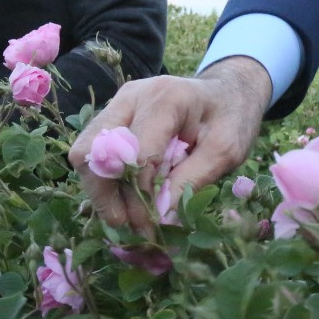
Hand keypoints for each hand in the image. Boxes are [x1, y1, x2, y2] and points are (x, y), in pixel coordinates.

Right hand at [69, 57, 271, 233]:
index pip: (135, 155)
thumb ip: (193, 180)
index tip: (150, 228)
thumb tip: (160, 218)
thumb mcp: (226, 151)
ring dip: (101, 191)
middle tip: (129, 227)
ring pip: (86, 153)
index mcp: (167, 99)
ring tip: (126, 218)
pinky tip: (126, 200)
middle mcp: (133, 96)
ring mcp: (119, 103)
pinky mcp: (114, 115)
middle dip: (106, 196)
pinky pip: (95, 152)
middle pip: (94, 151)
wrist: (230, 90)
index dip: (138, 197)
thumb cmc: (232, 118)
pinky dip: (105, 180)